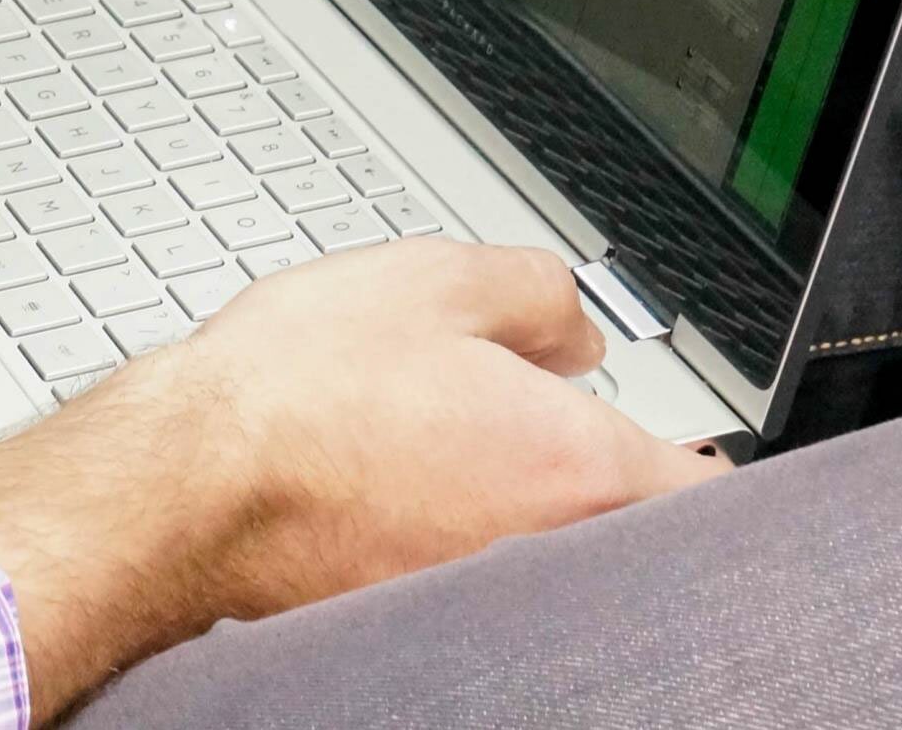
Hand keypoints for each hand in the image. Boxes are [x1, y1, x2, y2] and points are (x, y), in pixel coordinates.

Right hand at [0, 239, 723, 722]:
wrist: (191, 484)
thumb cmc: (300, 391)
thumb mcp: (436, 276)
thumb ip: (541, 291)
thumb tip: (573, 321)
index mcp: (577, 470)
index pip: (708, 494)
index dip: (709, 455)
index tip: (688, 431)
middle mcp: (547, 561)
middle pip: (632, 535)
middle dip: (612, 479)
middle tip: (563, 419)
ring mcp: (486, 605)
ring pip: (553, 560)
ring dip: (531, 508)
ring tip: (461, 445)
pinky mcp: (424, 625)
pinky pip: (483, 584)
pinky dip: (465, 542)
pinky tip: (405, 486)